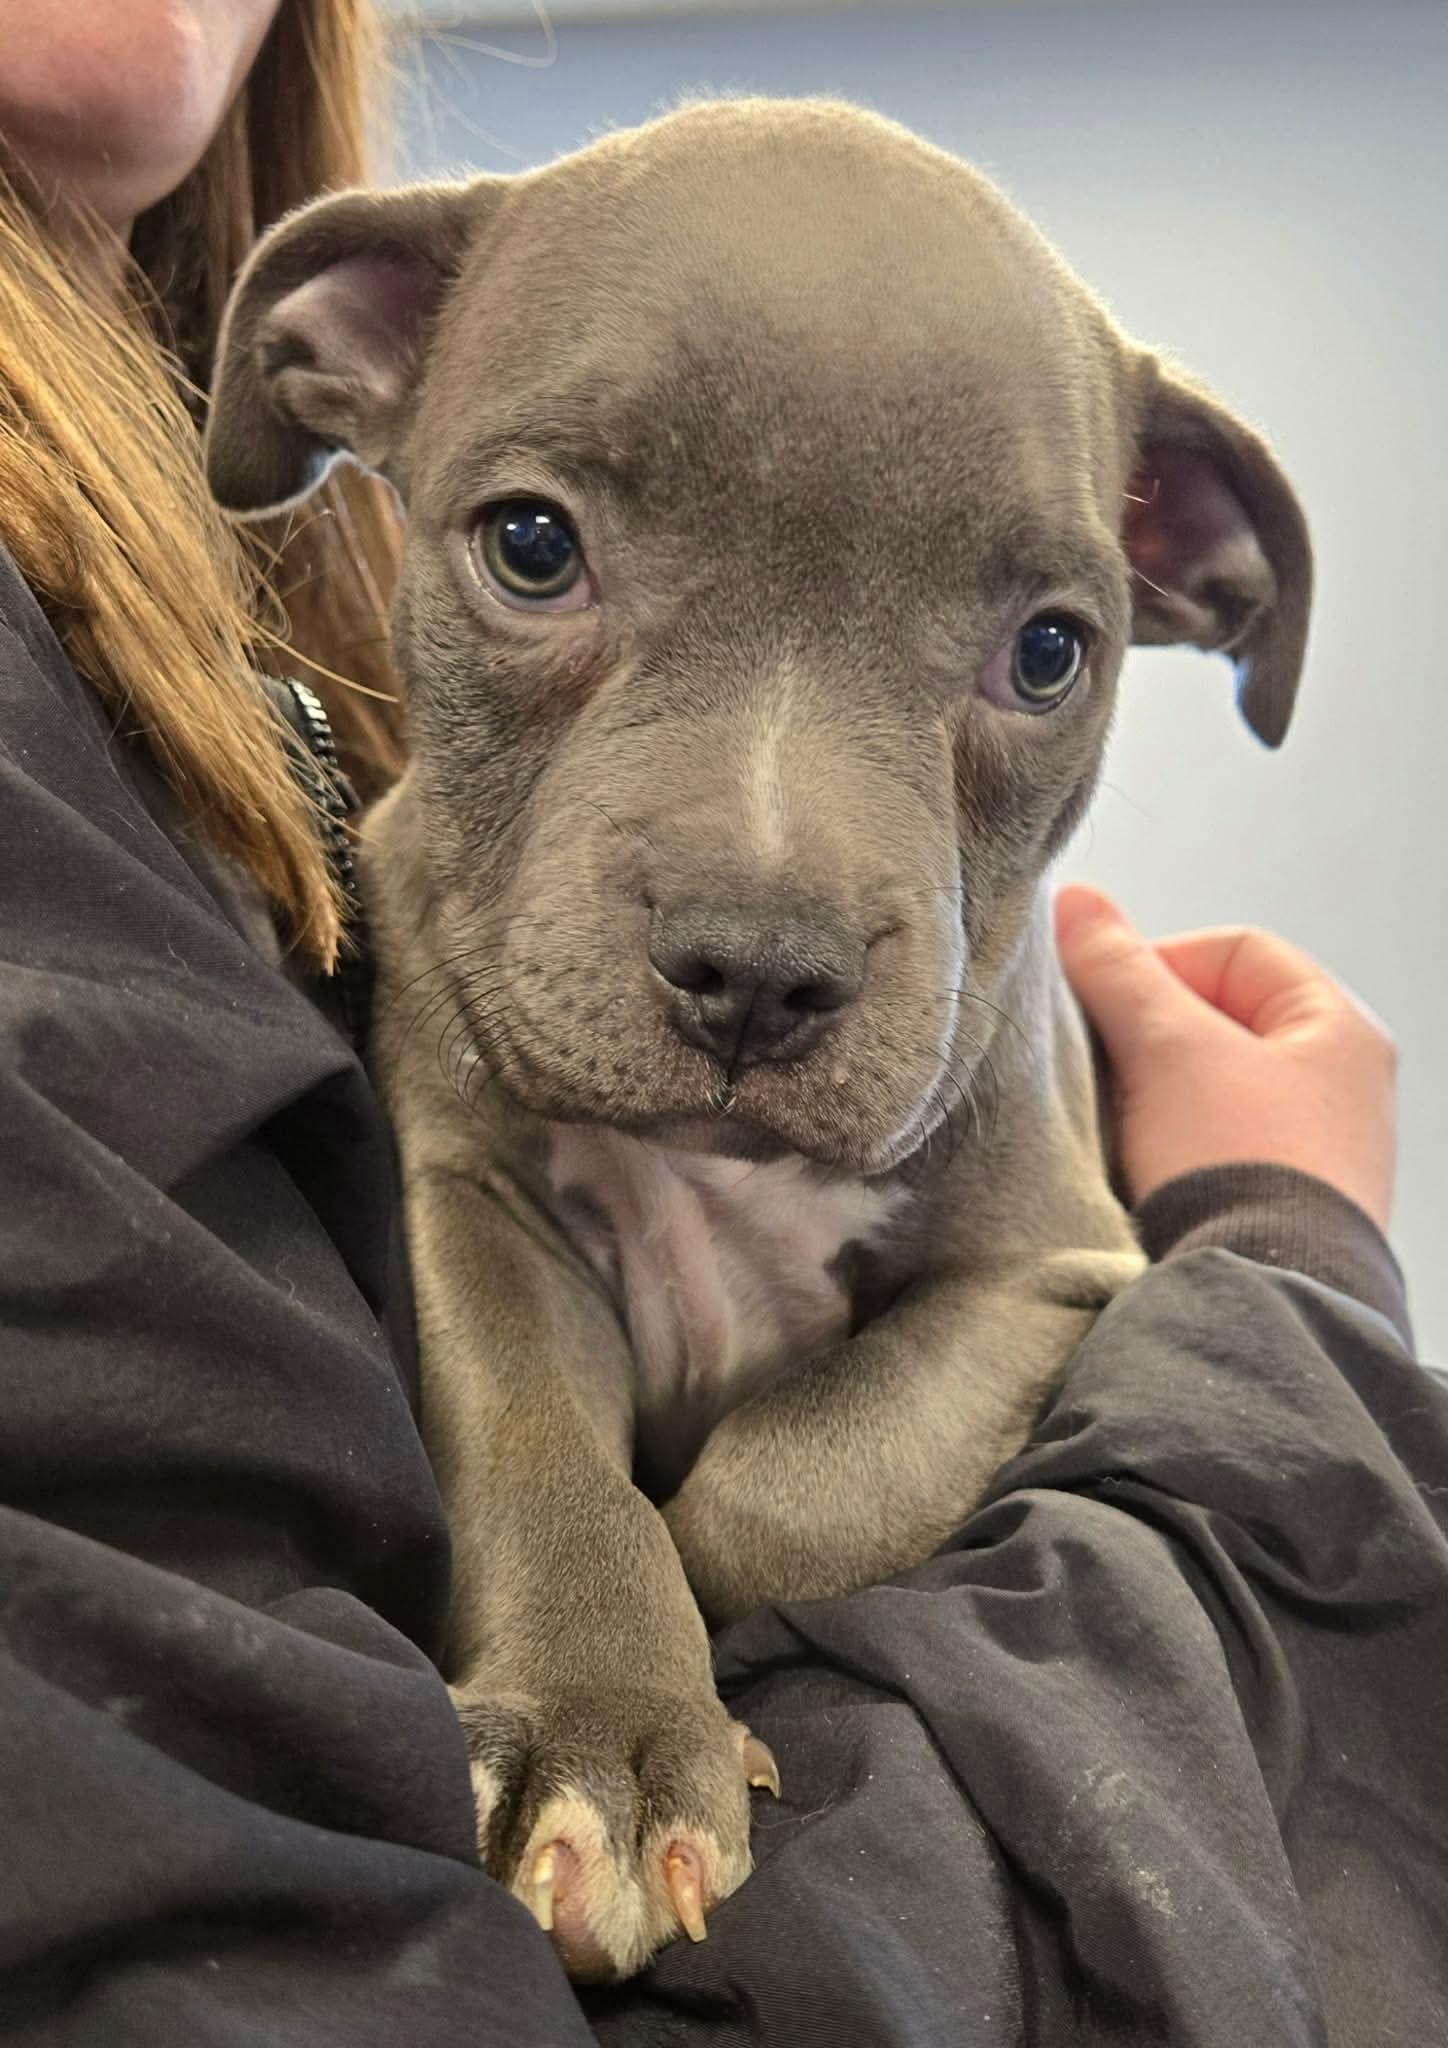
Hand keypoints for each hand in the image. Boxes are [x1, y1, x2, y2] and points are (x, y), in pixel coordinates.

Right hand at [1055, 886, 1396, 1231]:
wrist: (1264, 1303)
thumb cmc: (1236, 1163)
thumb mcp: (1167, 1047)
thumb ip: (1116, 969)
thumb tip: (1075, 900)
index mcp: (1340, 1030)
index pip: (1235, 952)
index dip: (1159, 960)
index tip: (1102, 1000)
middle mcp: (1342, 1087)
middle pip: (1219, 1021)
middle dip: (1147, 1034)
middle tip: (1098, 1059)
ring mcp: (1317, 1154)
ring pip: (1209, 1090)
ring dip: (1152, 1095)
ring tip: (1112, 1120)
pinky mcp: (1283, 1211)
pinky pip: (1211, 1152)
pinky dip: (1167, 1150)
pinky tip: (1133, 1171)